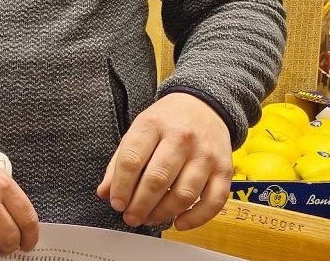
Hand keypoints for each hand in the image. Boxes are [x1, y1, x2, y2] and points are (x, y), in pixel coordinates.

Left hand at [97, 92, 230, 229]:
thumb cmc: (166, 123)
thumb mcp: (138, 131)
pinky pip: (214, 201)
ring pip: (184, 194)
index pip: (132, 160)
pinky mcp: (224, 169)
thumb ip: (120, 162)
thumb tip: (106, 193)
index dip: (121, 187)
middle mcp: (181, 138)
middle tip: (131, 218)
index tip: (116, 204)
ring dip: (163, 213)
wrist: (204, 105)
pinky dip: (196, 218)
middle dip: (140, 205)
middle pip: (157, 180)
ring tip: (150, 219)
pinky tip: (179, 223)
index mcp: (153, 125)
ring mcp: (205, 154)